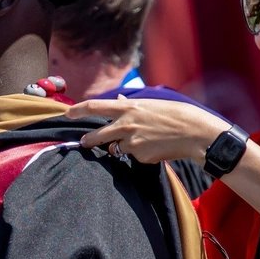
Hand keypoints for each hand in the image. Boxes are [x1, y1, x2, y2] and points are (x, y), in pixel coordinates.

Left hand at [67, 98, 229, 164]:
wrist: (192, 132)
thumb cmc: (173, 115)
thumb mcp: (149, 104)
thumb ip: (131, 106)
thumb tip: (120, 102)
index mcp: (128, 108)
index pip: (95, 107)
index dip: (78, 110)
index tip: (67, 113)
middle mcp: (125, 125)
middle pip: (97, 135)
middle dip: (89, 140)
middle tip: (84, 141)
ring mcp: (131, 142)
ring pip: (115, 148)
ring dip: (121, 147)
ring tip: (141, 140)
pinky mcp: (140, 156)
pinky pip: (133, 156)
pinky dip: (139, 154)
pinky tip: (154, 147)